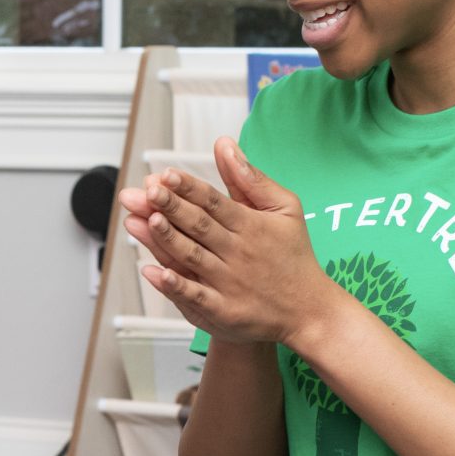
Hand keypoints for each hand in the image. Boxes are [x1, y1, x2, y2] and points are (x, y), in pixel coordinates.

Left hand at [120, 137, 341, 346]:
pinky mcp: (223, 311)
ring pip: (193, 257)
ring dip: (168, 238)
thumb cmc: (293, 254)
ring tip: (145, 220)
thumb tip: (224, 144)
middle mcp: (238, 252)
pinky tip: (153, 272)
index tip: (166, 174)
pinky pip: (195, 297)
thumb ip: (251, 178)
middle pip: (199, 226)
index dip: (189, 187)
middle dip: (171, 207)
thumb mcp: (285, 209)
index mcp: (252, 225)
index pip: (214, 202)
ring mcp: (230, 283)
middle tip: (146, 191)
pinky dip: (174, 286)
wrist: (309, 310)